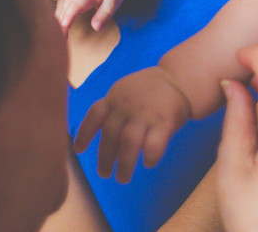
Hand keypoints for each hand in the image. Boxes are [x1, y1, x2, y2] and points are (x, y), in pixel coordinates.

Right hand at [54, 0, 131, 31]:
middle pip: (63, 6)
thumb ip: (104, 15)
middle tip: (59, 40)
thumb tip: (95, 28)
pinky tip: (59, 21)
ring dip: (57, 17)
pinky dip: (59, 11)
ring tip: (57, 34)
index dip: (67, 17)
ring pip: (60, 3)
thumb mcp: (113, 2)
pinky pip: (62, 0)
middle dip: (59, 22)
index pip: (74, 5)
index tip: (63, 29)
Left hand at [74, 66, 191, 182]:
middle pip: (110, 135)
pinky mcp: (164, 122)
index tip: (79, 150)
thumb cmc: (147, 90)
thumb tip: (97, 135)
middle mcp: (126, 106)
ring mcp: (145, 114)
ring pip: (128, 143)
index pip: (94, 115)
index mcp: (114, 97)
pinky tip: (147, 163)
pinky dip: (149, 157)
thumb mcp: (123, 90)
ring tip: (122, 178)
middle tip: (104, 174)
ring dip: (124, 164)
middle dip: (105, 158)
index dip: (85, 134)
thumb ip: (112, 108)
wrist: (178, 79)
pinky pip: (154, 145)